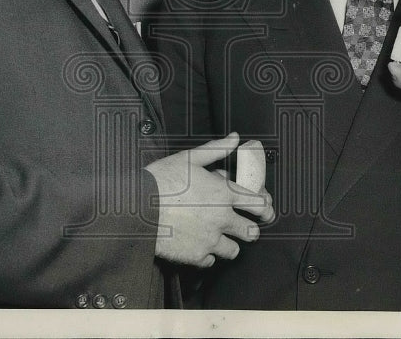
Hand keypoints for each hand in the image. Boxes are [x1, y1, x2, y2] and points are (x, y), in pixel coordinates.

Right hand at [146, 133, 274, 267]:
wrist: (136, 206)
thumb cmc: (161, 179)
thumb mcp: (189, 158)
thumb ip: (216, 149)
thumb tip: (235, 138)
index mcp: (223, 193)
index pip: (258, 204)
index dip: (264, 207)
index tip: (263, 211)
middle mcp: (221, 218)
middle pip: (251, 232)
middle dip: (248, 229)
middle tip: (241, 226)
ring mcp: (210, 239)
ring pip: (233, 250)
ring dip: (228, 244)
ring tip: (217, 236)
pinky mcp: (196, 256)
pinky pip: (211, 261)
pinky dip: (206, 254)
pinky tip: (198, 244)